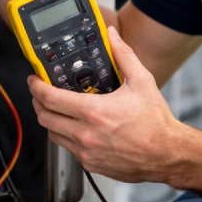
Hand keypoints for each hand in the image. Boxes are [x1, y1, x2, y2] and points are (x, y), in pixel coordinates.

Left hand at [28, 27, 187, 182]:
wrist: (167, 154)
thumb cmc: (156, 122)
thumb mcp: (141, 81)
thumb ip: (123, 55)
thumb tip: (112, 36)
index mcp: (94, 111)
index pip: (50, 98)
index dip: (36, 87)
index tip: (34, 80)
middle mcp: (86, 134)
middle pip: (44, 117)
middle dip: (37, 102)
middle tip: (41, 92)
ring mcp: (86, 152)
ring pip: (52, 134)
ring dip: (50, 119)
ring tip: (57, 108)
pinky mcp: (90, 165)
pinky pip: (67, 148)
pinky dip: (65, 135)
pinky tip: (75, 126)